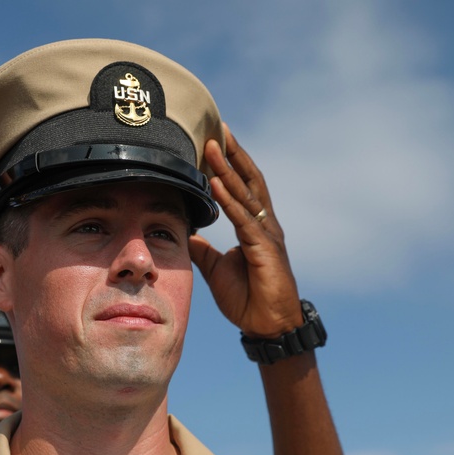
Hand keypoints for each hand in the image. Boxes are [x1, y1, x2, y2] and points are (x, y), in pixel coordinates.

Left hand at [189, 124, 303, 337]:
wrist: (267, 327)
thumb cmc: (247, 299)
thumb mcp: (217, 269)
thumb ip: (203, 249)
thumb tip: (186, 233)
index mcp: (255, 227)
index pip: (243, 187)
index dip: (231, 164)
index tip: (215, 140)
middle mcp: (264, 225)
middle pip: (248, 180)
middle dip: (233, 153)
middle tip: (217, 127)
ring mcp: (266, 235)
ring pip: (246, 193)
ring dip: (228, 167)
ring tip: (213, 145)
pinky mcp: (264, 249)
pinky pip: (244, 218)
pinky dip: (230, 199)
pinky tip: (217, 182)